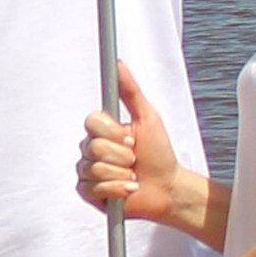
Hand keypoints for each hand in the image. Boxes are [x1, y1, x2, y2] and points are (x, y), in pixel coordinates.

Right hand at [77, 66, 205, 228]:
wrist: (167, 187)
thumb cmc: (159, 154)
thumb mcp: (147, 117)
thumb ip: (130, 90)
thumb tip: (118, 64)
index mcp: (103, 130)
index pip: (91, 122)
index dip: (113, 132)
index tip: (131, 139)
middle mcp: (91, 149)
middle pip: (93, 147)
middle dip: (121, 156)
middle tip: (135, 159)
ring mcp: (88, 170)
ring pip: (94, 168)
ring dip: (121, 173)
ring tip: (133, 175)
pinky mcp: (88, 192)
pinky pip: (93, 188)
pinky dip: (116, 189)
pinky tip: (127, 189)